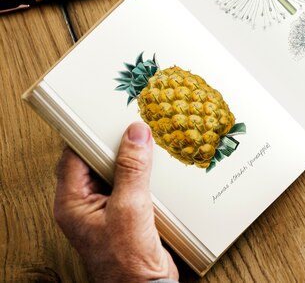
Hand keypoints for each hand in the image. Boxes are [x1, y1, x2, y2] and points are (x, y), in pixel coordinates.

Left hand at [54, 122, 178, 281]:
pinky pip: (132, 184)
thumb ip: (132, 170)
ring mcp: (106, 209)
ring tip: (148, 141)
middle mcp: (86, 204)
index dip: (90, 134)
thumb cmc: (126, 260)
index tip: (108, 116)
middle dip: (115, 143)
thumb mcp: (130, 208)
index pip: (74, 156)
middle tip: (133, 124)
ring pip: (116, 172)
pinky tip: (158, 166)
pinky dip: (144, 174)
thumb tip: (136, 135)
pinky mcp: (127, 214)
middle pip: (96, 161)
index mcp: (72, 203)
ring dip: (132, 159)